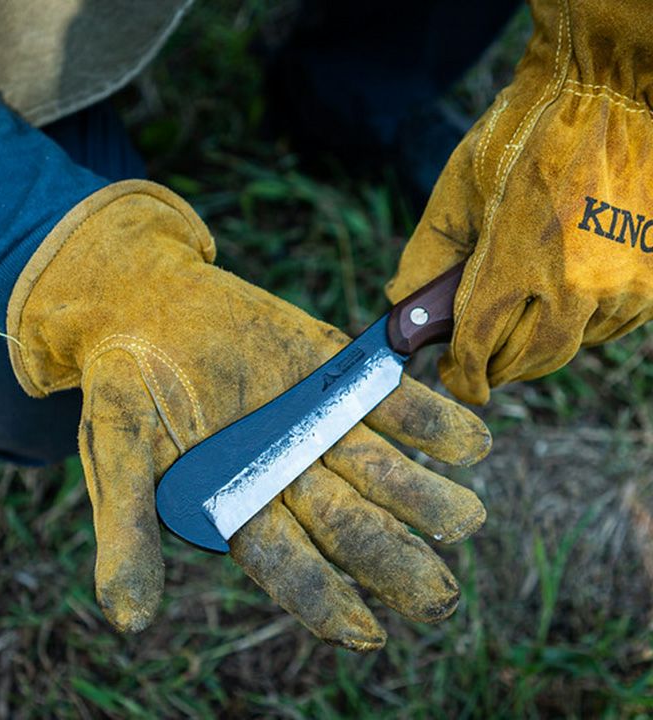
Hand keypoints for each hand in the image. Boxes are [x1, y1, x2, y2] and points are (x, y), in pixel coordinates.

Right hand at [7, 180, 490, 650]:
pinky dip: (431, 419)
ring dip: (426, 496)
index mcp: (240, 502)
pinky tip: (471, 442)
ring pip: (382, 470)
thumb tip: (128, 618)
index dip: (324, 600)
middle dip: (394, 562)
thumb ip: (128, 526)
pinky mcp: (336, 371)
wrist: (150, 304)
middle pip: (350, 526)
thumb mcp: (116, 450)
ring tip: (467, 519)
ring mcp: (319, 420)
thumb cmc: (125, 382)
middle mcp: (291, 470)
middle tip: (439, 598)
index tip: (368, 635)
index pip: (288, 563)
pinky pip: (390, 399)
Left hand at [387, 0, 652, 403]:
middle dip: (496, 368)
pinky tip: (560, 299)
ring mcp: (621, 283)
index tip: (460, 381)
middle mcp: (576, 281)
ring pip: (569, 349)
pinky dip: (577, 327)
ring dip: (536, 346)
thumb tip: (404, 309)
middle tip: (481, 359)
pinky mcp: (652, 278)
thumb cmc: (523, 136)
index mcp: (517, 256)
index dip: (464, 374)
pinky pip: (607, 329)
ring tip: (520, 317)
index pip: (480, 344)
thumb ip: (426, 258)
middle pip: (527, 360)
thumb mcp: (457, 189)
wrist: (610, 92)